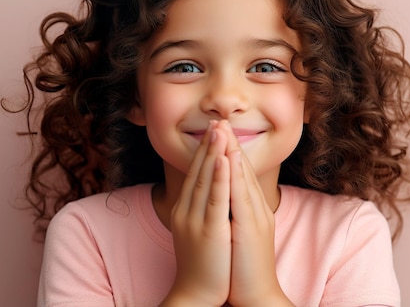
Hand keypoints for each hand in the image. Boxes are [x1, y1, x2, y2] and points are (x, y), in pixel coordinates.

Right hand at [162, 120, 231, 306]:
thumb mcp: (198, 231)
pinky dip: (218, 177)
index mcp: (186, 209)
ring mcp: (196, 219)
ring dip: (213, 152)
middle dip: (208, 143)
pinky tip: (223, 159)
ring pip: (205, 179)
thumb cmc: (203, 264)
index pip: (195, 173)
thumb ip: (201, 210)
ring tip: (219, 129)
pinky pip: (214, 199)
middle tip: (216, 119)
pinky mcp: (209, 230)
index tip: (212, 130)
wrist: (196, 294)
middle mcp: (187, 210)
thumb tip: (207, 194)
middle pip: (198, 170)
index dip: (204, 150)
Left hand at [221, 121, 292, 306]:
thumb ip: (234, 214)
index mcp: (251, 209)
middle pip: (242, 169)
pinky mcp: (250, 228)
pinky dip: (233, 175)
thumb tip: (224, 200)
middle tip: (220, 120)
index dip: (230, 151)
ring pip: (242, 177)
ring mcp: (255, 216)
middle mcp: (256, 208)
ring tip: (222, 129)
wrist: (256, 296)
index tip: (220, 132)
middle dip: (230, 143)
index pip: (240, 174)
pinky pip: (240, 195)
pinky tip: (226, 158)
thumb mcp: (239, 234)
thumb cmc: (244, 267)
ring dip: (231, 150)